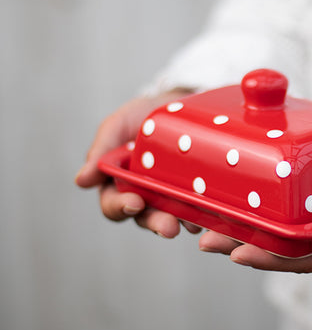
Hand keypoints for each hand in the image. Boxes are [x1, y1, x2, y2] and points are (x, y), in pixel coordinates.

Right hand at [75, 88, 201, 236]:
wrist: (179, 103)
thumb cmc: (142, 116)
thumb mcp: (119, 124)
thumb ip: (101, 148)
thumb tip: (81, 181)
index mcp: (119, 184)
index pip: (113, 204)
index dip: (121, 207)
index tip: (134, 203)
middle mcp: (144, 196)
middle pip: (145, 218)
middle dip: (156, 223)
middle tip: (168, 227)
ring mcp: (171, 197)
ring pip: (173, 217)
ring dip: (181, 222)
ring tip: (192, 223)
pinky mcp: (195, 195)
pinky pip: (199, 209)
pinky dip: (204, 213)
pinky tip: (212, 213)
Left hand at [199, 181, 311, 271]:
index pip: (306, 259)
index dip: (270, 258)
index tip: (236, 253)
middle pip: (286, 247)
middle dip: (246, 243)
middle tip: (206, 235)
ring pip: (288, 230)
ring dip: (254, 226)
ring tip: (216, 216)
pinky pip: (304, 211)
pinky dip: (278, 208)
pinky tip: (257, 197)